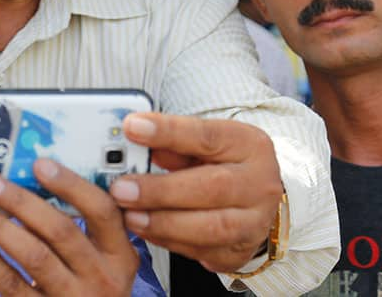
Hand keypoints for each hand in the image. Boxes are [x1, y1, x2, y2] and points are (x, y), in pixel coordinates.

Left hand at [0, 159, 139, 295]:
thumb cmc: (90, 280)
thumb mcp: (102, 254)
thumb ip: (79, 222)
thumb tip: (29, 179)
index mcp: (119, 253)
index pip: (101, 211)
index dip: (71, 185)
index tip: (39, 164)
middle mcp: (101, 276)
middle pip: (61, 232)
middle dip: (21, 202)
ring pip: (33, 256)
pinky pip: (11, 284)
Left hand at [109, 113, 282, 273]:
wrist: (253, 199)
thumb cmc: (221, 164)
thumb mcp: (201, 142)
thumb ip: (172, 142)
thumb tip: (135, 138)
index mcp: (248, 145)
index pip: (207, 136)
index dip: (167, 131)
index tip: (132, 127)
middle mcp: (259, 184)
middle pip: (212, 187)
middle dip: (161, 190)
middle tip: (122, 189)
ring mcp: (255, 223)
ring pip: (212, 227)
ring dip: (163, 223)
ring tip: (130, 216)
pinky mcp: (241, 252)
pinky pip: (204, 252)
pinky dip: (170, 243)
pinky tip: (146, 232)